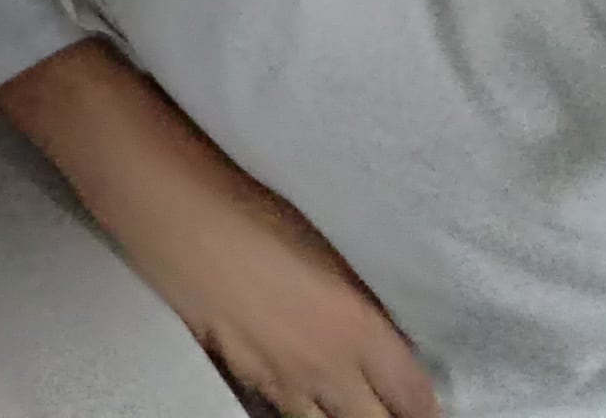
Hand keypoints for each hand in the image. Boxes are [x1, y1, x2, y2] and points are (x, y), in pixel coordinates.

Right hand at [109, 148, 440, 417]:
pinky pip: (280, 409)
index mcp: (361, 332)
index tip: (432, 408)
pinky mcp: (239, 372)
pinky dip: (298, 407)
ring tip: (348, 405)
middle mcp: (326, 369)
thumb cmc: (252, 208)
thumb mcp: (331, 250)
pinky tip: (299, 394)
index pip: (416, 399)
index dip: (429, 410)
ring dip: (342, 417)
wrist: (174, 211)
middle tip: (396, 410)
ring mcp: (278, 378)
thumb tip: (384, 332)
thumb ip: (364, 304)